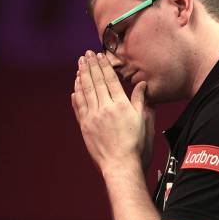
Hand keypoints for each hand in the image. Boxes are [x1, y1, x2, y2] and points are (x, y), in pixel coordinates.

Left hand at [71, 50, 151, 173]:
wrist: (121, 165)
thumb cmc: (136, 145)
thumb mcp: (143, 120)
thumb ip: (140, 101)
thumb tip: (142, 84)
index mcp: (120, 105)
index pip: (110, 80)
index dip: (104, 66)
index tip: (99, 55)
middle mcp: (105, 108)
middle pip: (96, 82)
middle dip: (91, 66)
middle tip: (86, 54)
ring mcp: (93, 117)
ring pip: (85, 91)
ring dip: (82, 76)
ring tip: (80, 64)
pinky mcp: (85, 126)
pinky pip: (79, 106)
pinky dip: (77, 94)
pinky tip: (75, 86)